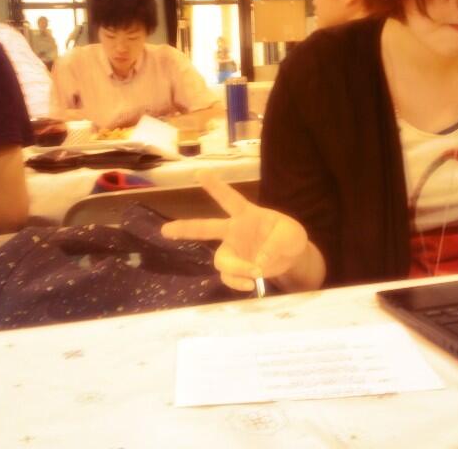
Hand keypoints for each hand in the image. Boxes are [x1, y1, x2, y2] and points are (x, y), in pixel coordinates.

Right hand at [161, 171, 308, 291]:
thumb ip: (277, 245)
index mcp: (247, 214)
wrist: (291, 258)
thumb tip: (258, 262)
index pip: (229, 198)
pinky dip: (238, 282)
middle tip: (165, 230)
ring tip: (255, 272)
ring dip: (237, 268)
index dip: (215, 186)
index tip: (200, 173)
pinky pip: (228, 277)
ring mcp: (233, 251)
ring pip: (221, 260)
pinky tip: (251, 284)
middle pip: (205, 228)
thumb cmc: (288, 238)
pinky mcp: (236, 269)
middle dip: (185, 228)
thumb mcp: (292, 236)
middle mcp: (234, 231)